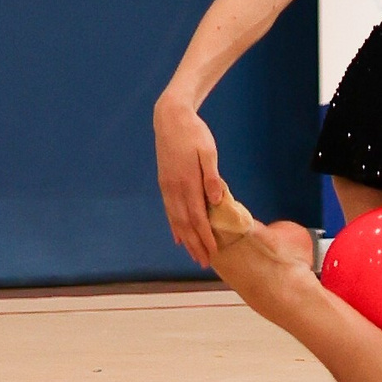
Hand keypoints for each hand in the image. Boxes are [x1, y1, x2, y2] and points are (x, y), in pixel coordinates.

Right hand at [153, 97, 226, 267]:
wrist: (171, 119)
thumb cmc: (195, 133)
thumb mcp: (208, 151)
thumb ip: (212, 177)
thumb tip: (217, 200)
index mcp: (188, 182)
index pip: (198, 217)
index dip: (205, 236)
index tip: (213, 251)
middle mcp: (174, 189)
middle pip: (186, 223)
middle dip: (195, 244)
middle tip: (204, 262)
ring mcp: (167, 187)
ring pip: (176, 219)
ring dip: (185, 239)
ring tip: (193, 254)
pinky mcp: (164, 183)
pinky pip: (169, 210)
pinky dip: (174, 225)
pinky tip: (178, 236)